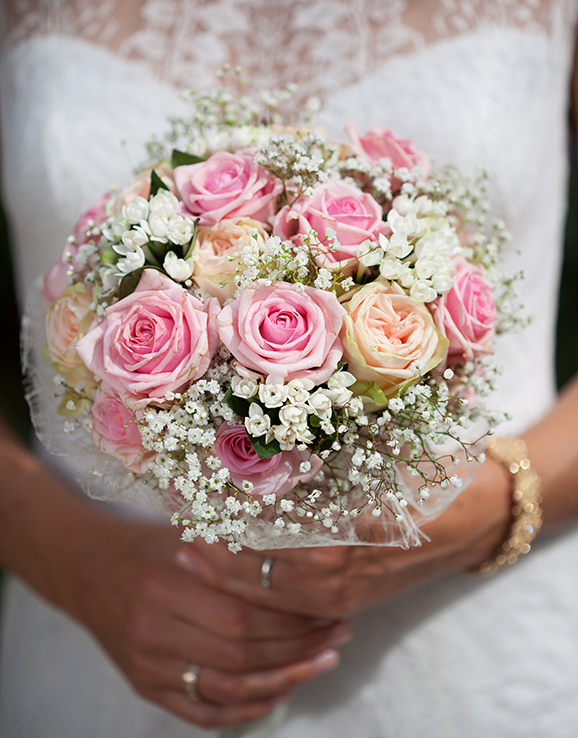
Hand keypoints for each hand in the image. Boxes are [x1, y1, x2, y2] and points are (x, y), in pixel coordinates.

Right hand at [40, 511, 349, 728]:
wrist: (88, 570)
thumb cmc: (147, 545)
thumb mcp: (187, 534)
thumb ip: (234, 551)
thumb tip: (298, 558)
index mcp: (166, 587)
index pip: (243, 616)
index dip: (291, 619)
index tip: (327, 609)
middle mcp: (154, 632)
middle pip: (241, 656)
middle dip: (298, 649)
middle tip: (337, 636)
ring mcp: (148, 666)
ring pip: (227, 689)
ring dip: (283, 681)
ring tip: (320, 663)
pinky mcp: (144, 687)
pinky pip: (200, 712)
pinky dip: (244, 710)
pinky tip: (278, 693)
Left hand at [179, 456, 510, 619]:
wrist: (483, 517)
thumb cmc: (435, 479)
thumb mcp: (385, 459)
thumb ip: (330, 459)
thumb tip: (270, 441)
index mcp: (344, 541)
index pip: (266, 536)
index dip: (227, 517)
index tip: (196, 494)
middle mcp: (339, 578)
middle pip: (259, 573)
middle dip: (215, 553)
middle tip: (179, 528)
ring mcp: (345, 597)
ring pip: (271, 596)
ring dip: (229, 574)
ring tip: (193, 553)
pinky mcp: (351, 601)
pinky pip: (293, 604)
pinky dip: (258, 589)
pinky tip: (236, 573)